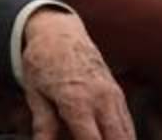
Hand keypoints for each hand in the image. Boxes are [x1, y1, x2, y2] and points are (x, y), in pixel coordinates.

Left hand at [21, 9, 134, 139]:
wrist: (58, 32)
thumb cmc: (42, 62)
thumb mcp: (35, 93)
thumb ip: (43, 125)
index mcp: (77, 100)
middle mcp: (100, 98)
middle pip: (117, 139)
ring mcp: (112, 95)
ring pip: (127, 134)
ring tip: (94, 136)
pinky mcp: (117, 93)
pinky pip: (126, 122)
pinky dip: (123, 135)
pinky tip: (109, 137)